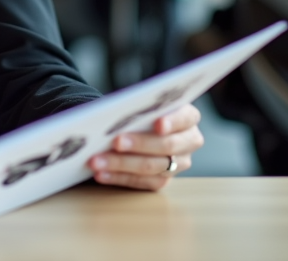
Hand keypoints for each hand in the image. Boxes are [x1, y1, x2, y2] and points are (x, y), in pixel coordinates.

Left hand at [88, 104, 202, 190]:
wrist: (139, 126)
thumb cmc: (142, 111)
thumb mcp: (145, 104)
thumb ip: (140, 107)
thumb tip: (115, 113)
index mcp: (189, 117)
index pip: (185, 118)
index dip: (172, 121)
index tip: (158, 124)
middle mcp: (189, 141)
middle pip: (167, 145)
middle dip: (139, 144)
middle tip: (116, 142)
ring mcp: (179, 163)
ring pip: (151, 166)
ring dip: (121, 164)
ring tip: (98, 160)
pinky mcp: (163, 180)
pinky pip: (142, 182)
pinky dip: (118, 177)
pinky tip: (101, 173)